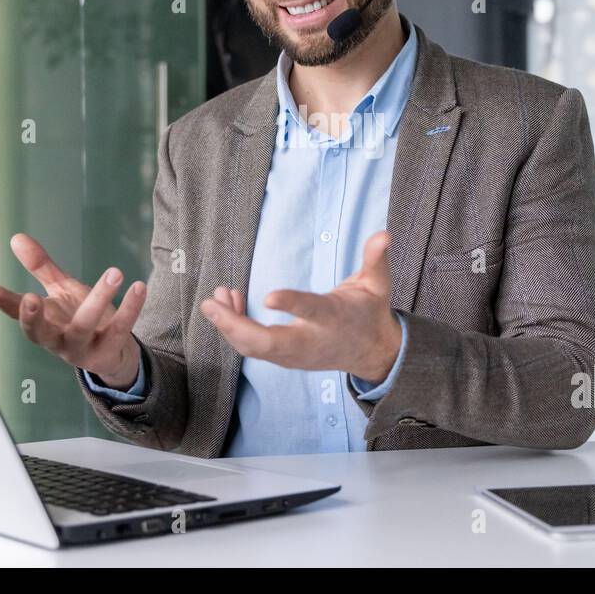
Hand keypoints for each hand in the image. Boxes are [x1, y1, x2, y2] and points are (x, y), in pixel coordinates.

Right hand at [0, 233, 146, 387]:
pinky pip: (120, 328)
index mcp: (43, 324)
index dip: (6, 304)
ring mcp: (82, 349)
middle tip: (31, 297)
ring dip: (99, 298)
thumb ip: (40, 268)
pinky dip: (131, 307)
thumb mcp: (60, 292)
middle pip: (41, 333)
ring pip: (84, 326)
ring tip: (115, 271)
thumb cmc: (79, 318)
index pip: (19, 315)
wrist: (112, 353)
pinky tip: (138, 286)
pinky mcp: (109, 350)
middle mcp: (57, 340)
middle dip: (33, 318)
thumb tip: (16, 237)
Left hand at [199, 229, 402, 383]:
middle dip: (235, 326)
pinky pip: (253, 348)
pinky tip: (229, 305)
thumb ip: (376, 259)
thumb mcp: (378, 285)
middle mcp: (310, 341)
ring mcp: (295, 355)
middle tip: (211, 303)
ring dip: (229, 325)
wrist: (372, 353)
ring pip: (254, 348)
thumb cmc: (370, 313)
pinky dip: (235, 329)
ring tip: (216, 299)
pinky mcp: (285, 359)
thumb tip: (383, 234)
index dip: (292, 304)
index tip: (269, 295)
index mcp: (333, 319)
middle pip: (268, 343)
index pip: (312, 311)